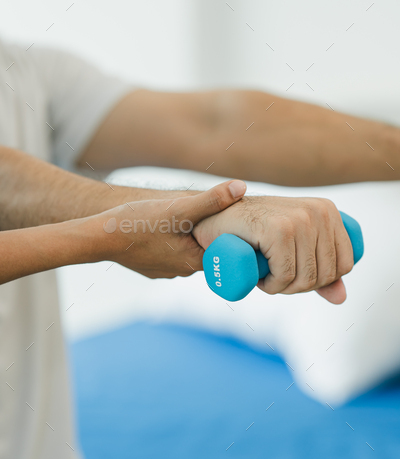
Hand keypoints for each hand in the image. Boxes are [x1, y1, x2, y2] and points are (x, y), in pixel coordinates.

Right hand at [89, 179, 246, 277]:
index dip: (232, 229)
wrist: (97, 238)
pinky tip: (166, 225)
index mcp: (195, 261)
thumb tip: (242, 187)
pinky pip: (169, 250)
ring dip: (189, 234)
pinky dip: (171, 238)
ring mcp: (165, 270)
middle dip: (210, 229)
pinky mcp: (151, 265)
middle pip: (206, 247)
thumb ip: (212, 200)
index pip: (226, 248)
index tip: (234, 213)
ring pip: (187, 248)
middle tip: (213, 208)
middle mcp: (183, 271)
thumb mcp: (179, 208)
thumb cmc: (138, 223)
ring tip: (190, 214)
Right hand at [192, 195, 354, 303]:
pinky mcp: (278, 229)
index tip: (296, 275)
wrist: (216, 217)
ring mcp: (299, 219)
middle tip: (277, 278)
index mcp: (328, 211)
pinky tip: (261, 278)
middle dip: (300, 287)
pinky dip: (272, 286)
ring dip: (284, 288)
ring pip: (306, 278)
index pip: (345, 264)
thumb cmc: (256, 233)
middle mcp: (318, 212)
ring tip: (268, 276)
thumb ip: (322, 270)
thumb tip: (341, 298)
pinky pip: (285, 276)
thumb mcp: (296, 247)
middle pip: (326, 274)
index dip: (322, 281)